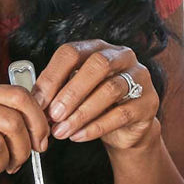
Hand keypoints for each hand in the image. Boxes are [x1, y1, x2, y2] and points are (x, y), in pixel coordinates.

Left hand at [32, 39, 164, 149]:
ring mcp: (139, 78)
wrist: (126, 128)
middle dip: (71, 92)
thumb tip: (34, 101)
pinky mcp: (148, 103)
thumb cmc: (95, 104)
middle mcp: (121, 56)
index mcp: (98, 47)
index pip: (72, 52)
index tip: (38, 100)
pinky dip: (96, 127)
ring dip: (82, 113)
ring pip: (110, 90)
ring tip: (62, 130)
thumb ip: (56, 92)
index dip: (52, 76)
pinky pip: (122, 114)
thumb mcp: (74, 93)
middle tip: (53, 115)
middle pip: (96, 65)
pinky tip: (79, 136)